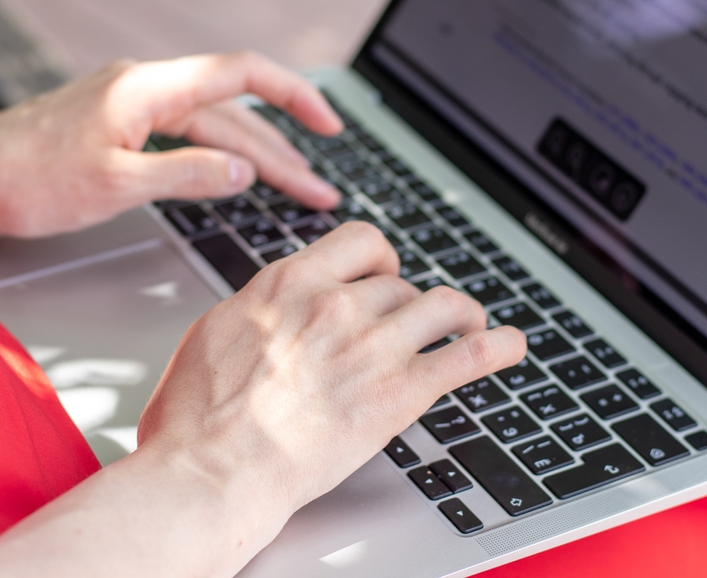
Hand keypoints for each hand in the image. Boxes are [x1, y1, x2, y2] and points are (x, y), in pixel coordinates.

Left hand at [0, 52, 341, 236]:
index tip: (329, 126)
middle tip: (320, 192)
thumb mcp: (115, 186)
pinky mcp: (123, 126)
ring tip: (297, 190)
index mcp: (148, 89)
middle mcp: (146, 88)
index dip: (294, 97)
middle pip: (235, 114)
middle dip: (284, 154)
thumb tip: (244, 172)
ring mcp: (134, 106)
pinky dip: (221, 158)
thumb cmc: (26, 182)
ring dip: (257, 161)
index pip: (241, 76)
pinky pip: (188, 137)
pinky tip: (238, 177)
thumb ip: (186, 175)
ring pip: (214, 129)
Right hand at [138, 221, 526, 509]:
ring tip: (471, 322)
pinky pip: (467, 356)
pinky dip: (498, 347)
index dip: (382, 257)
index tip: (384, 271)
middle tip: (413, 322)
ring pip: (443, 305)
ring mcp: (373, 346)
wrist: (213, 467)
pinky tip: (509, 345)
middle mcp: (337, 304)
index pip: (360, 240)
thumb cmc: (197, 417)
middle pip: (400, 284)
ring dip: (463, 313)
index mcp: (290, 283)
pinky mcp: (400, 392)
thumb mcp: (214, 334)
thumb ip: (258, 311)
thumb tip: (270, 308)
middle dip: (409, 303)